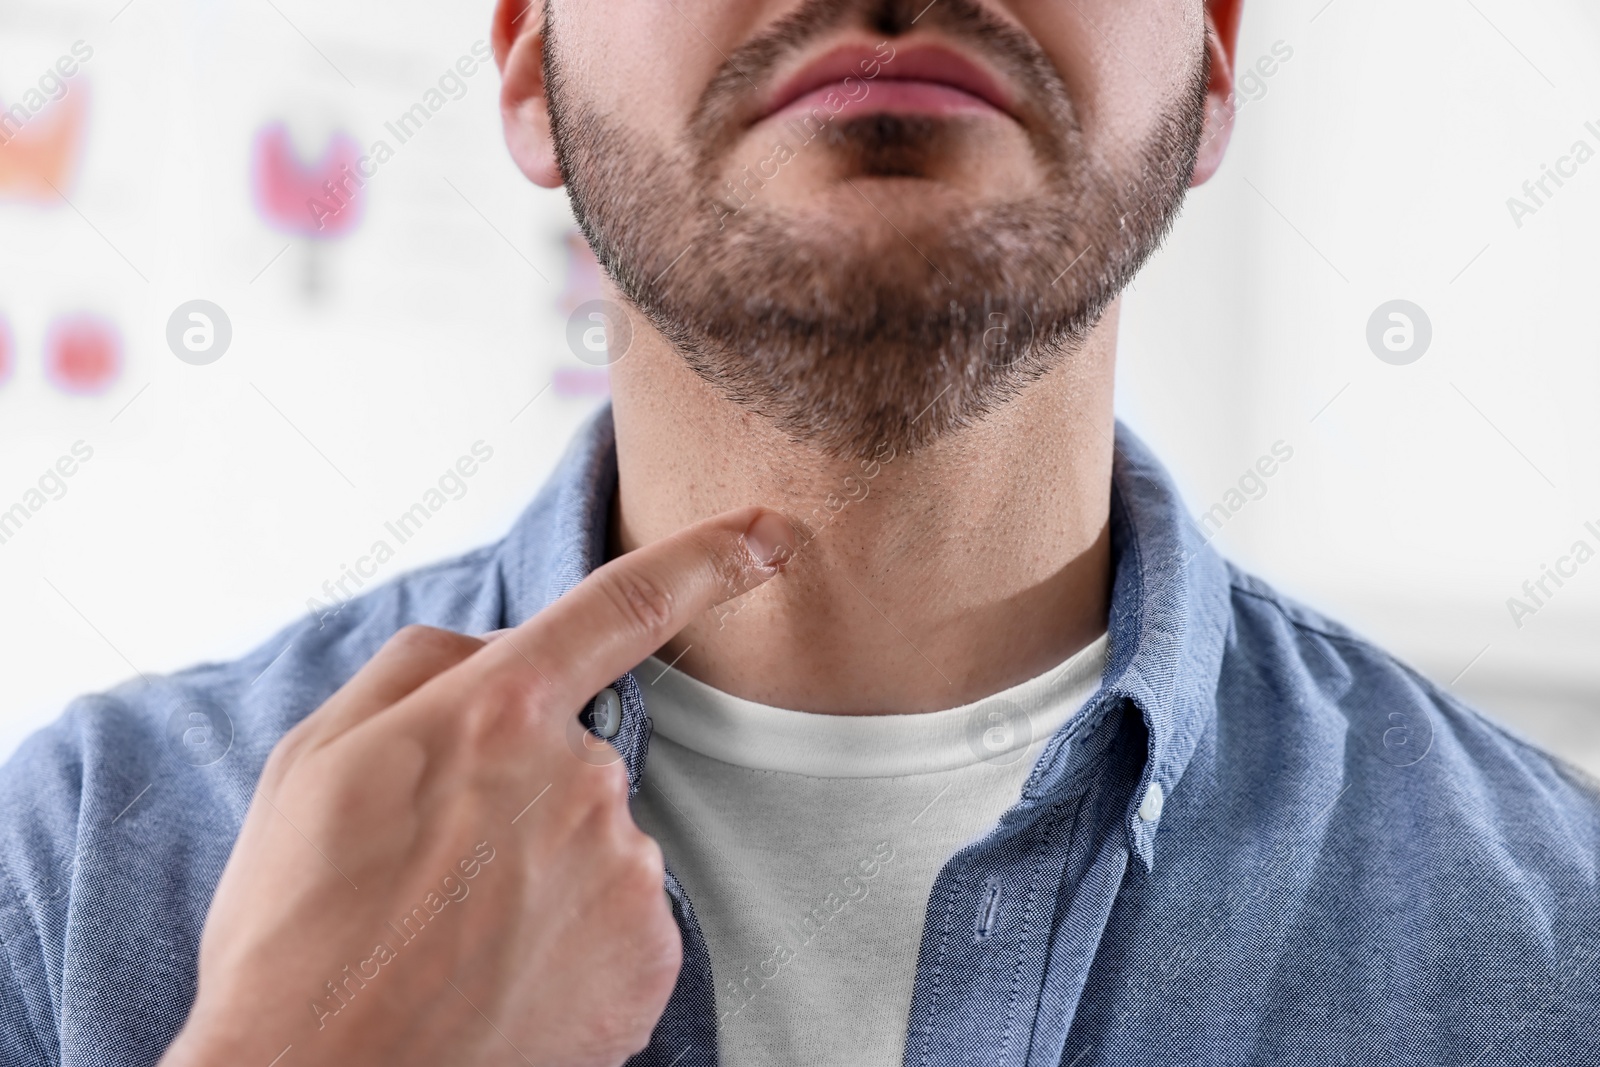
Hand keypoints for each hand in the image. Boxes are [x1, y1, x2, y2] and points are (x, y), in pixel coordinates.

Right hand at [161, 508, 794, 1066]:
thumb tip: (499, 645)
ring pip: (598, 842)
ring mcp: (626, 870)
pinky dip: (576, 942)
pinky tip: (508, 978)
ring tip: (460, 939)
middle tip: (436, 873)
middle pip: (577, 756)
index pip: (624, 605)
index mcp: (498, 713)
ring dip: (545, 875)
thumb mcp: (314, 761)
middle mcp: (583, 779)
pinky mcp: (650, 957)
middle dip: (521, 795)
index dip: (709, 558)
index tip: (771, 533)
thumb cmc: (298, 931)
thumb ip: (419, 670)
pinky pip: (623, 919)